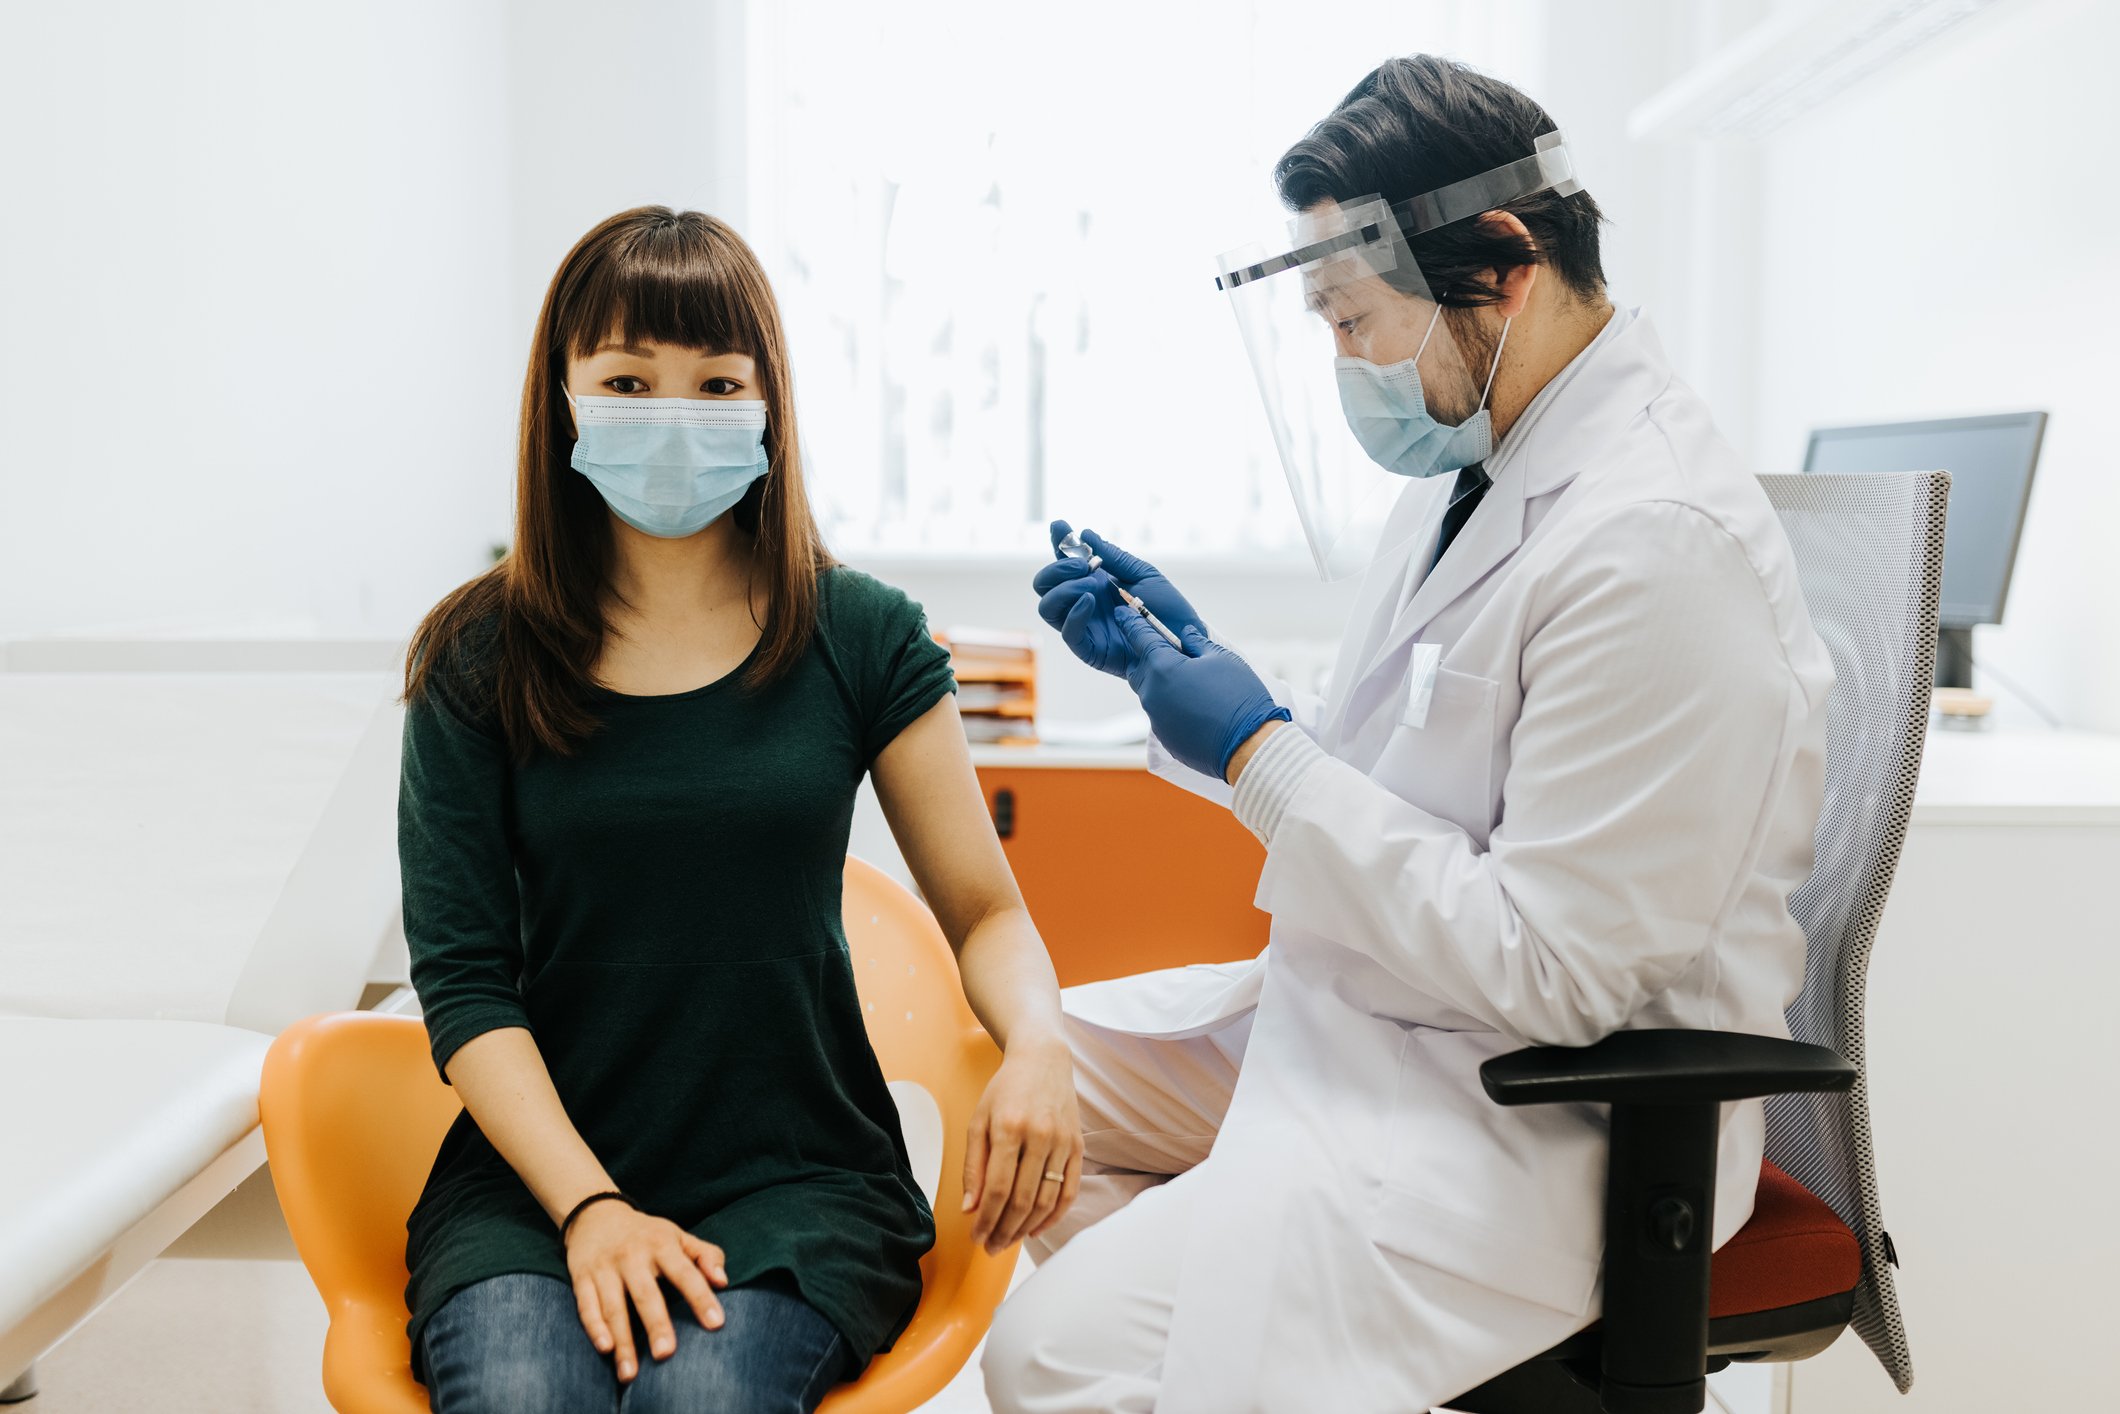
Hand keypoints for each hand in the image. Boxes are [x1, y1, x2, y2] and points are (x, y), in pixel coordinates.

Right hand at [563, 1200, 728, 1382]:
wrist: (597, 1215)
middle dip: (656, 1324)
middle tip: (667, 1355)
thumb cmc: (647, 1234)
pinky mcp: (582, 1278)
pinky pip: (586, 1305)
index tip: (717, 1323)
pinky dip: (594, 1327)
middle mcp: (632, 1256)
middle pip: (646, 1293)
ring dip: (622, 1340)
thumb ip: (705, 1256)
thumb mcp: (678, 1236)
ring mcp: (605, 1268)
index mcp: (661, 1245)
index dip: (701, 1297)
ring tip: (631, 1373)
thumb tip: (723, 1281)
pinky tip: (605, 1348)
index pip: (685, 1273)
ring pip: (613, 1307)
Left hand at [961, 1035, 1082, 1254]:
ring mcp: (1063, 1143)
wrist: (1043, 1058)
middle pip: (1022, 1200)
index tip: (976, 1237)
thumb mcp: (979, 1120)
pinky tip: (1036, 1228)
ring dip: (1026, 1228)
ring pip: (1047, 1200)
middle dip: (1004, 1230)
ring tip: (1009, 1240)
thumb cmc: (1006, 1089)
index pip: (997, 1189)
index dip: (986, 1220)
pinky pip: (1070, 1191)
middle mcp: (1040, 1136)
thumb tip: (971, 1208)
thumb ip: (973, 1165)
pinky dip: (1055, 1216)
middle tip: (991, 1247)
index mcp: (1010, 1129)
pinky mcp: (1079, 1146)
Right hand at [1032, 520, 1205, 676]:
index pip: (1065, 560)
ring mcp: (1083, 625)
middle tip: (1082, 565)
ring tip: (1091, 585)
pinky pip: (1068, 632)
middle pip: (1044, 584)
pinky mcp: (1089, 649)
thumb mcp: (1144, 575)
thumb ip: (1115, 557)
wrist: (1183, 641)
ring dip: (1064, 589)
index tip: (1060, 526)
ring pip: (1047, 607)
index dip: (1058, 542)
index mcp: (1094, 581)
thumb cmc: (1167, 609)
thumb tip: (1086, 535)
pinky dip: (1074, 614)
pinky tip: (1090, 600)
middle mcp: (1082, 602)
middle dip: (1056, 569)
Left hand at [1114, 610, 1291, 780]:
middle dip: (1149, 657)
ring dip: (1162, 684)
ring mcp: (1156, 719)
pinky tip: (1194, 708)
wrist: (1248, 746)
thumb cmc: (1238, 697)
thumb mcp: (1221, 659)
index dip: (1131, 622)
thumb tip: (1185, 635)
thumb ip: (1197, 643)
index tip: (1122, 611)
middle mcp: (1152, 694)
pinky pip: (1161, 715)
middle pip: (1140, 668)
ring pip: (1150, 693)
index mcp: (1162, 668)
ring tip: (1187, 682)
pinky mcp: (1165, 738)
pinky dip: (1172, 707)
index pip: (1139, 637)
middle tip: (1167, 652)